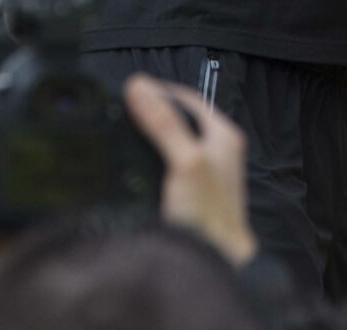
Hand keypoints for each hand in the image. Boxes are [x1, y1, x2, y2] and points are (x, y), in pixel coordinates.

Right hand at [123, 74, 256, 266]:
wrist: (216, 260)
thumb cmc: (207, 214)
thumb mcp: (184, 160)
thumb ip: (163, 122)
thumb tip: (139, 86)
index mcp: (223, 134)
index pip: (188, 97)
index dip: (159, 90)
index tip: (131, 90)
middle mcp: (219, 150)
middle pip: (182, 118)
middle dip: (154, 112)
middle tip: (123, 111)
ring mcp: (208, 172)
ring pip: (176, 142)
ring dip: (153, 136)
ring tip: (125, 134)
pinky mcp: (195, 193)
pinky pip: (171, 164)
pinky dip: (154, 160)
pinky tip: (136, 167)